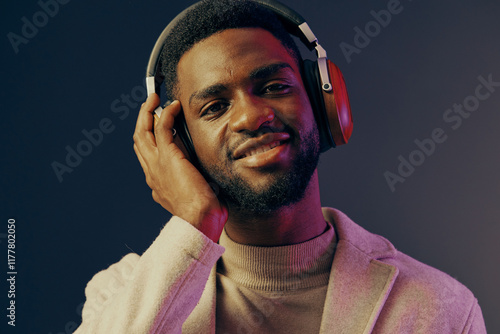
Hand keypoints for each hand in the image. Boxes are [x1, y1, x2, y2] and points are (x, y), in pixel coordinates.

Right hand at [133, 93, 227, 241]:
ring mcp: (157, 165)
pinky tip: (173, 105)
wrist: (200, 221)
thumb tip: (204, 175)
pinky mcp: (168, 158)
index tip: (156, 125)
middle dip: (142, 121)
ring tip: (154, 98)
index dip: (148, 138)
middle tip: (149, 105)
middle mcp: (152, 173)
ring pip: (143, 132)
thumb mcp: (195, 195)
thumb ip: (193, 182)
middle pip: (139, 141)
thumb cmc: (203, 214)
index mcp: (157, 183)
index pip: (146, 155)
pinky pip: (161, 128)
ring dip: (147, 112)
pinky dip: (166, 114)